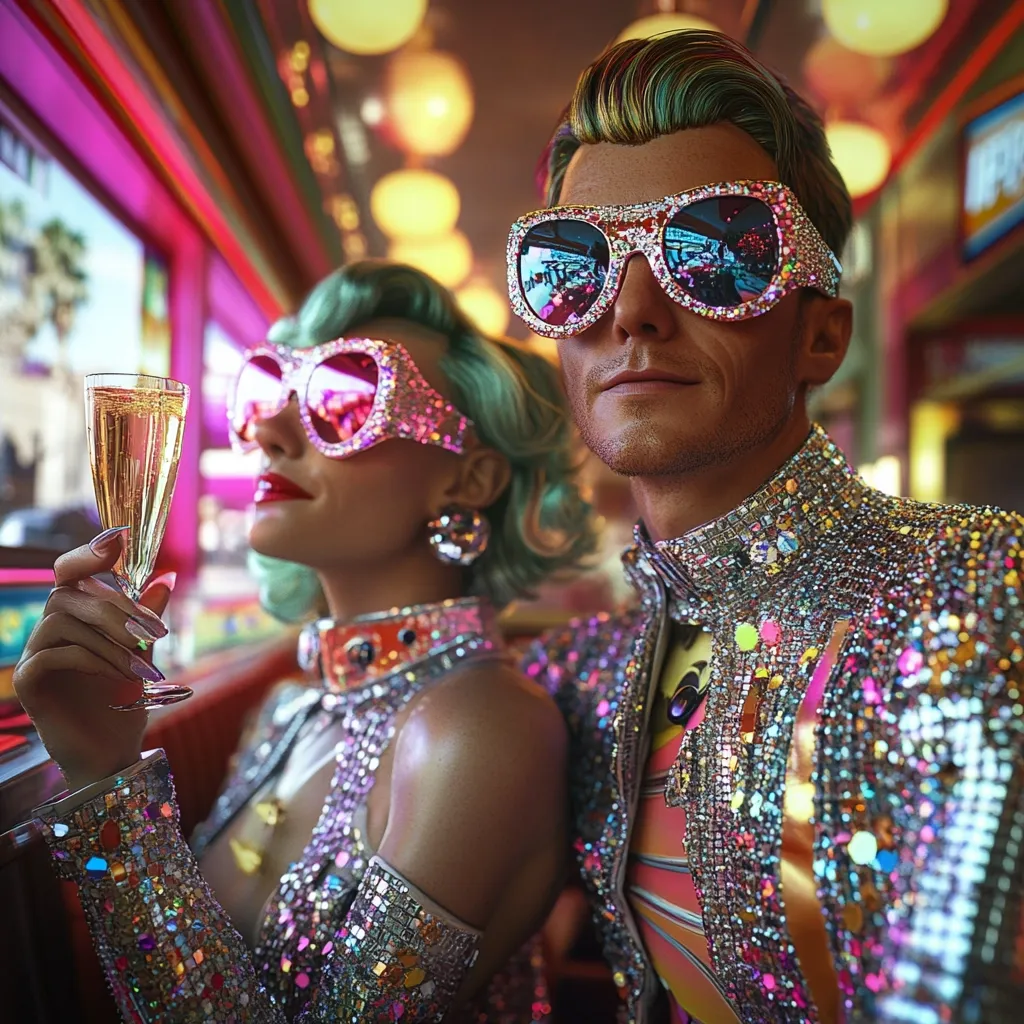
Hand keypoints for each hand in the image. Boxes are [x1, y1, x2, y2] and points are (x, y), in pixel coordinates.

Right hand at [13, 527, 175, 792]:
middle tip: (150, 636)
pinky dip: (91, 660)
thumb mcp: (144, 652)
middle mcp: (49, 630)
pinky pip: (53, 654)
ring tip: (139, 667)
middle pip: (69, 594)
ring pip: (62, 621)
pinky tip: (117, 677)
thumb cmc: (124, 699)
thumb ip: (147, 617)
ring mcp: (33, 655)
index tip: (118, 540)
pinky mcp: (27, 682)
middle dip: (115, 609)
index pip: (70, 572)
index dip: (88, 552)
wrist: (114, 751)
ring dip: (109, 640)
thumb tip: (165, 577)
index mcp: (76, 617)